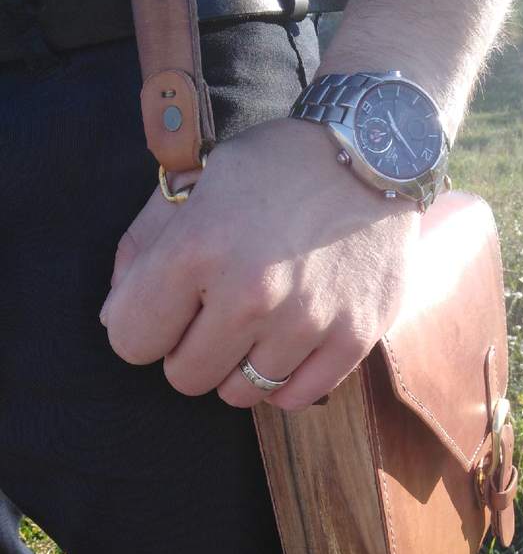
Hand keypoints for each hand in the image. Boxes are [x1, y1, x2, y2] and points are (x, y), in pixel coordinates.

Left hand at [100, 118, 418, 409]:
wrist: (377, 154)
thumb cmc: (279, 167)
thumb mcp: (197, 182)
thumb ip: (143, 246)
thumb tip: (114, 314)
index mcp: (198, 249)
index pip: (130, 338)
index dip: (140, 328)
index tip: (165, 312)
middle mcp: (250, 294)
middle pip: (184, 377)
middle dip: (188, 351)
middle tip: (214, 316)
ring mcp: (306, 321)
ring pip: (240, 393)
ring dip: (239, 365)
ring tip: (258, 324)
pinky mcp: (353, 338)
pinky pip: (295, 398)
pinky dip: (284, 380)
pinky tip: (288, 344)